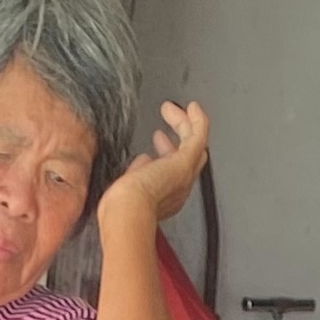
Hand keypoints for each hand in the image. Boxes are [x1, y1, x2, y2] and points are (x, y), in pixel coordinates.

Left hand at [99, 100, 211, 235]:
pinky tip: (193, 107)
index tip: (155, 143)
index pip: (170, 172)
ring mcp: (184, 174)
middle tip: (169, 122)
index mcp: (164, 198)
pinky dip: (197, 121)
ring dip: (184, 125)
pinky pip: (198, 136)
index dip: (165, 154)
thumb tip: (142, 160)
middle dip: (179, 138)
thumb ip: (136, 174)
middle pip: (188, 158)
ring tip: (172, 110)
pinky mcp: (185, 161)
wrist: (128, 212)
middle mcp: (178, 187)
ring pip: (194, 145)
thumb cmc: (122, 207)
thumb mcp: (127, 187)